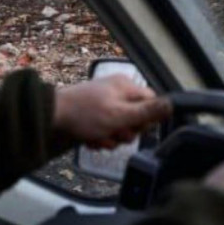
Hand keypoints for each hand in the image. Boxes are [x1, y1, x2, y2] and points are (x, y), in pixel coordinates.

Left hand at [52, 75, 171, 148]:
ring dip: (110, 137)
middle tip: (112, 133)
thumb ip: (147, 112)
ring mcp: (104, 102)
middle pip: (136, 117)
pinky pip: (105, 128)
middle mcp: (118, 91)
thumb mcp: (121, 115)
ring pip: (120, 126)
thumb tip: (173, 104)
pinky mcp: (93, 114)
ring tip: (97, 136)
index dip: (146, 119)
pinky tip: (90, 138)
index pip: (151, 103)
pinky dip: (99, 136)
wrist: (49, 117)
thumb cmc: (85, 114)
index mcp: (127, 86)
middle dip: (124, 131)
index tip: (133, 127)